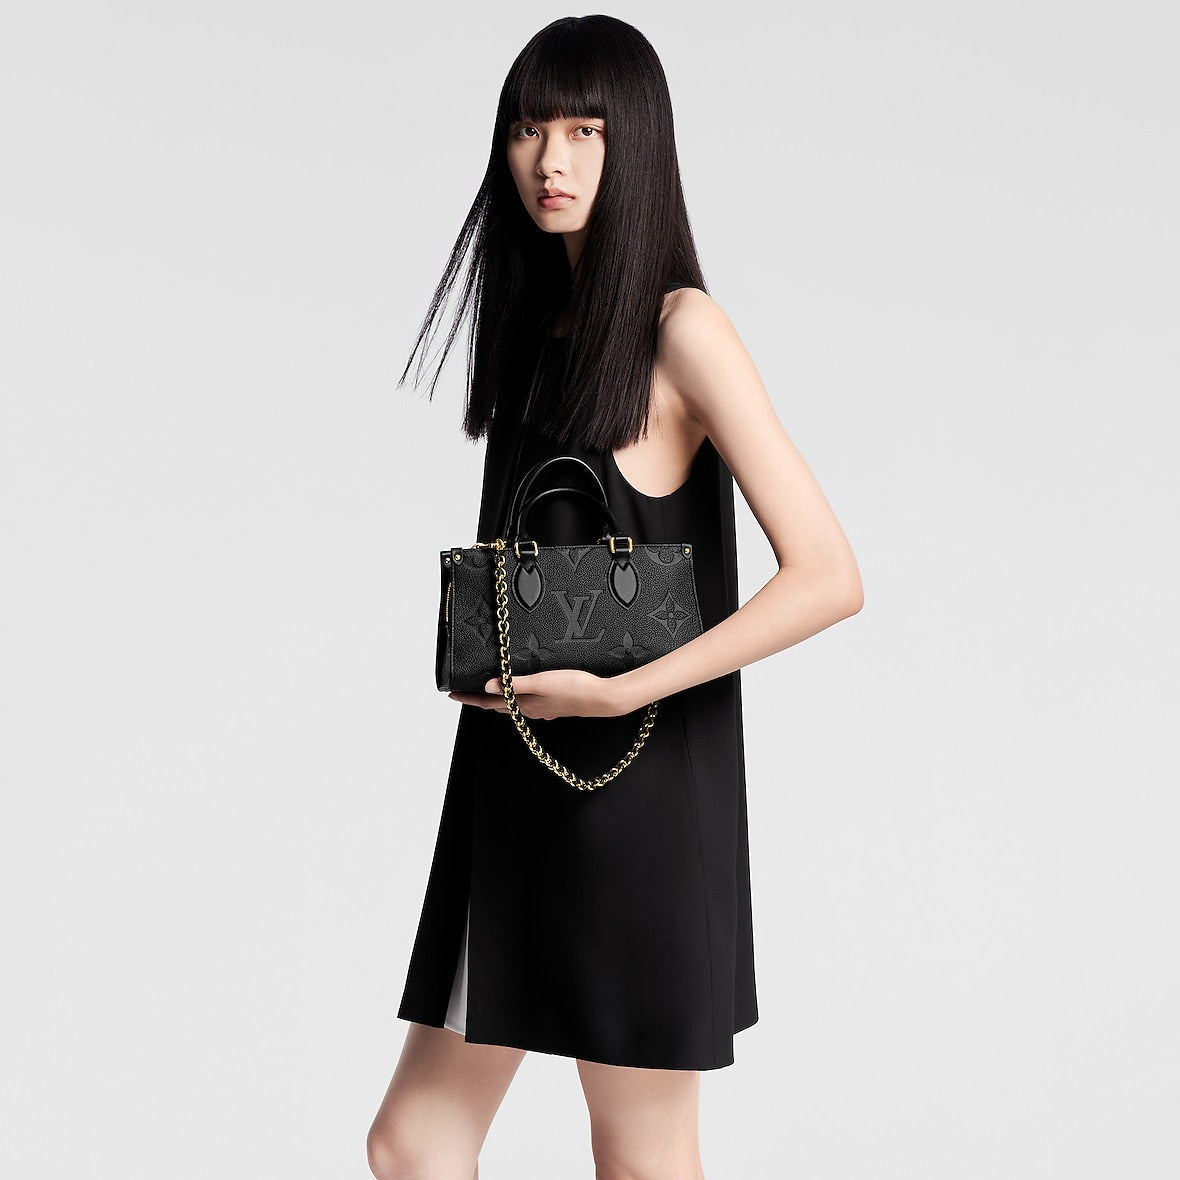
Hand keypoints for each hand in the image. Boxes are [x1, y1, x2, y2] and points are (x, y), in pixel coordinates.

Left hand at [448, 669, 637, 719]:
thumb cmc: (575, 688)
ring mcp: (542, 709)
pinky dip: (516, 697)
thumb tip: (487, 687)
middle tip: (465, 692)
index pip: (489, 703)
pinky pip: (527, 704)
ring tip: (487, 690)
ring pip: (512, 706)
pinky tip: (522, 691)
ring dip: (497, 699)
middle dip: (480, 699)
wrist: (603, 698)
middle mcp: (530, 710)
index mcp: (524, 705)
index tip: (452, 695)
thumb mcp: (541, 682)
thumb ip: (514, 684)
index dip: (469, 699)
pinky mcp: (553, 705)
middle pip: (498, 706)